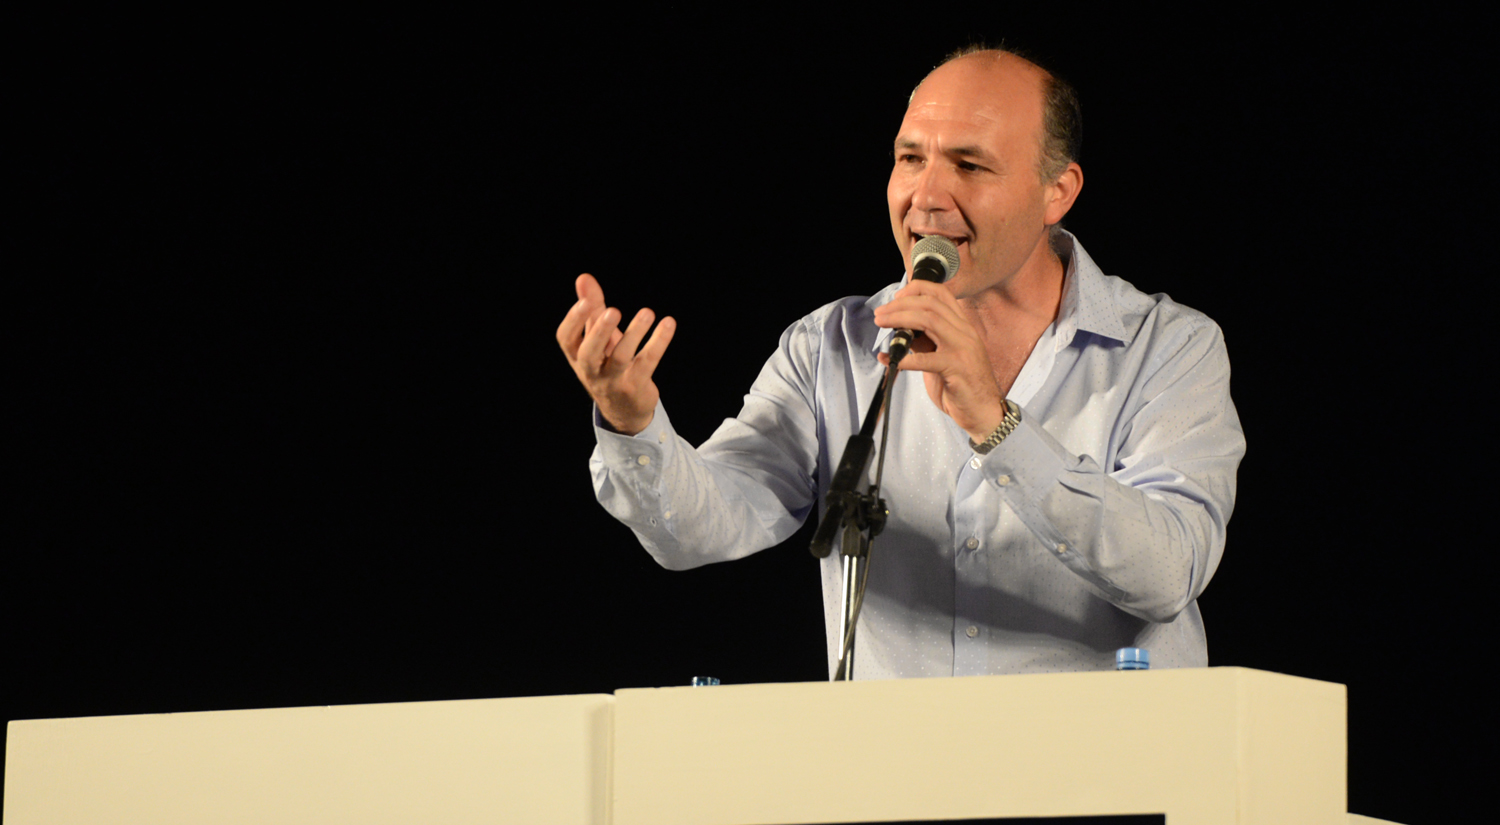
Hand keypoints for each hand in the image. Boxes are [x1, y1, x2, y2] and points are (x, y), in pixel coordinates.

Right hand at [556, 273, 675, 435]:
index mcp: (577, 357)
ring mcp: (613, 381)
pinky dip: (658, 342)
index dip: (574, 320)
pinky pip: (648, 362)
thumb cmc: (606, 364)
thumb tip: (583, 277)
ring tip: (648, 312)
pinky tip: (668, 324)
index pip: (566, 339)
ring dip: (635, 333)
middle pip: (590, 353)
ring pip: (621, 357)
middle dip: (600, 331)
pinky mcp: (635, 386)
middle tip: (613, 310)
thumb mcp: (596, 338)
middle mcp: (591, 371)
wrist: (623, 410)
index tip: (586, 301)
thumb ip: (592, 308)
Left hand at [873, 280, 1004, 441]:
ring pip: (929, 320)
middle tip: (881, 314)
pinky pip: (926, 359)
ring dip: (900, 319)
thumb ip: (925, 341)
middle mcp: (965, 333)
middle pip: (930, 304)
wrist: (985, 412)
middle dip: (900, 304)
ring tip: (882, 324)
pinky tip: (891, 360)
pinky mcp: (957, 369)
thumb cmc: (963, 385)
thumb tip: (900, 330)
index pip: (941, 294)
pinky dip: (904, 358)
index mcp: (963, 327)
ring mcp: (963, 349)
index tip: (896, 297)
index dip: (916, 289)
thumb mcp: (943, 356)